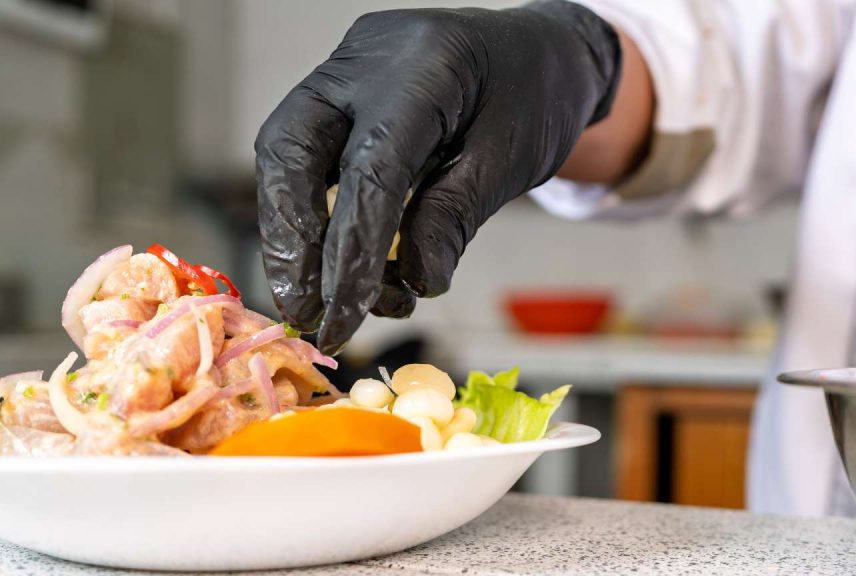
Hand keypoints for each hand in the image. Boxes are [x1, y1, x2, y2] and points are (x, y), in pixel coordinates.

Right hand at [256, 0, 620, 354]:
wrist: (539, 51)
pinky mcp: (336, 99)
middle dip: (291, 242)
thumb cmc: (536, 96)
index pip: (370, 169)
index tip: (342, 317)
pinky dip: (314, 217)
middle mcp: (365, 61)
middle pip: (291, 151)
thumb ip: (457, 214)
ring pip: (285, 156)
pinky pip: (305, 159)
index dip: (351, 251)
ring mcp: (343, 74)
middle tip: (304, 314)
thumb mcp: (512, 158)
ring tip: (326, 304)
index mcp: (424, 66)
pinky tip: (341, 267)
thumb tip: (417, 283)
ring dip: (294, 238)